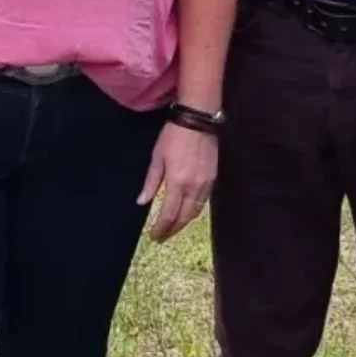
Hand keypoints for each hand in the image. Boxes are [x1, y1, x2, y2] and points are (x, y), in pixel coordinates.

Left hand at [139, 122, 216, 240]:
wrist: (198, 119)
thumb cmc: (174, 135)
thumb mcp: (157, 157)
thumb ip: (151, 182)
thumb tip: (142, 202)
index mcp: (177, 183)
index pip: (169, 215)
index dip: (161, 228)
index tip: (154, 236)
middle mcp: (193, 188)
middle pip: (184, 218)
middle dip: (172, 230)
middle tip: (162, 237)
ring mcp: (205, 184)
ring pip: (195, 212)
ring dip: (183, 223)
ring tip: (173, 227)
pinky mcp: (213, 179)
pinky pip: (203, 202)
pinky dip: (194, 211)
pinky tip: (187, 211)